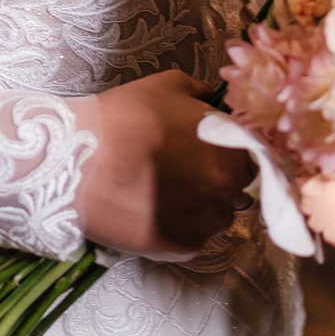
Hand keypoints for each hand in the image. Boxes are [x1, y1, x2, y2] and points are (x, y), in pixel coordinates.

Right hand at [77, 70, 254, 259]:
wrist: (82, 160)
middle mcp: (227, 190)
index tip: (212, 152)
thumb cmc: (126, 117)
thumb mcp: (168, 86)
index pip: (252, 158)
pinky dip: (179, 227)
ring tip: (166, 192)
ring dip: (201, 206)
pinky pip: (192, 239)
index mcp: (232, 150)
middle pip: (237, 189)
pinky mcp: (180, 249)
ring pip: (216, 217)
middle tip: (185, 170)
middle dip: (218, 180)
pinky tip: (153, 209)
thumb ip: (201, 93)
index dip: (233, 154)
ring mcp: (205, 224)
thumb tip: (211, 98)